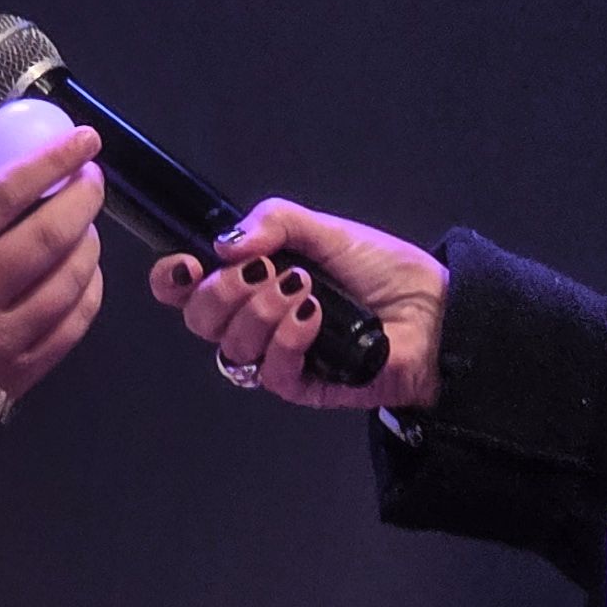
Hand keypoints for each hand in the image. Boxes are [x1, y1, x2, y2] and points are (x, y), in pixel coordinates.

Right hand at [0, 116, 106, 424]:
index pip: (1, 196)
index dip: (50, 161)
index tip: (84, 138)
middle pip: (45, 237)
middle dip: (82, 198)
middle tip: (91, 177)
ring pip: (66, 281)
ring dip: (89, 241)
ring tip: (86, 222)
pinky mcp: (19, 375)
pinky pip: (73, 324)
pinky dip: (90, 288)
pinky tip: (83, 268)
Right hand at [142, 198, 447, 410]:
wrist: (435, 312)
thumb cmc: (384, 271)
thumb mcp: (326, 230)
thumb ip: (274, 222)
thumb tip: (225, 243)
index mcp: (252, 280)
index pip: (187, 287)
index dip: (171, 279)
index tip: (185, 264)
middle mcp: (256, 319)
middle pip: (200, 319)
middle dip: (222, 291)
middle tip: (263, 271)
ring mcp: (277, 354)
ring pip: (232, 346)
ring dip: (263, 311)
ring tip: (304, 289)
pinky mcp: (302, 385)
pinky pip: (270, 372)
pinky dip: (289, 338)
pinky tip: (314, 315)